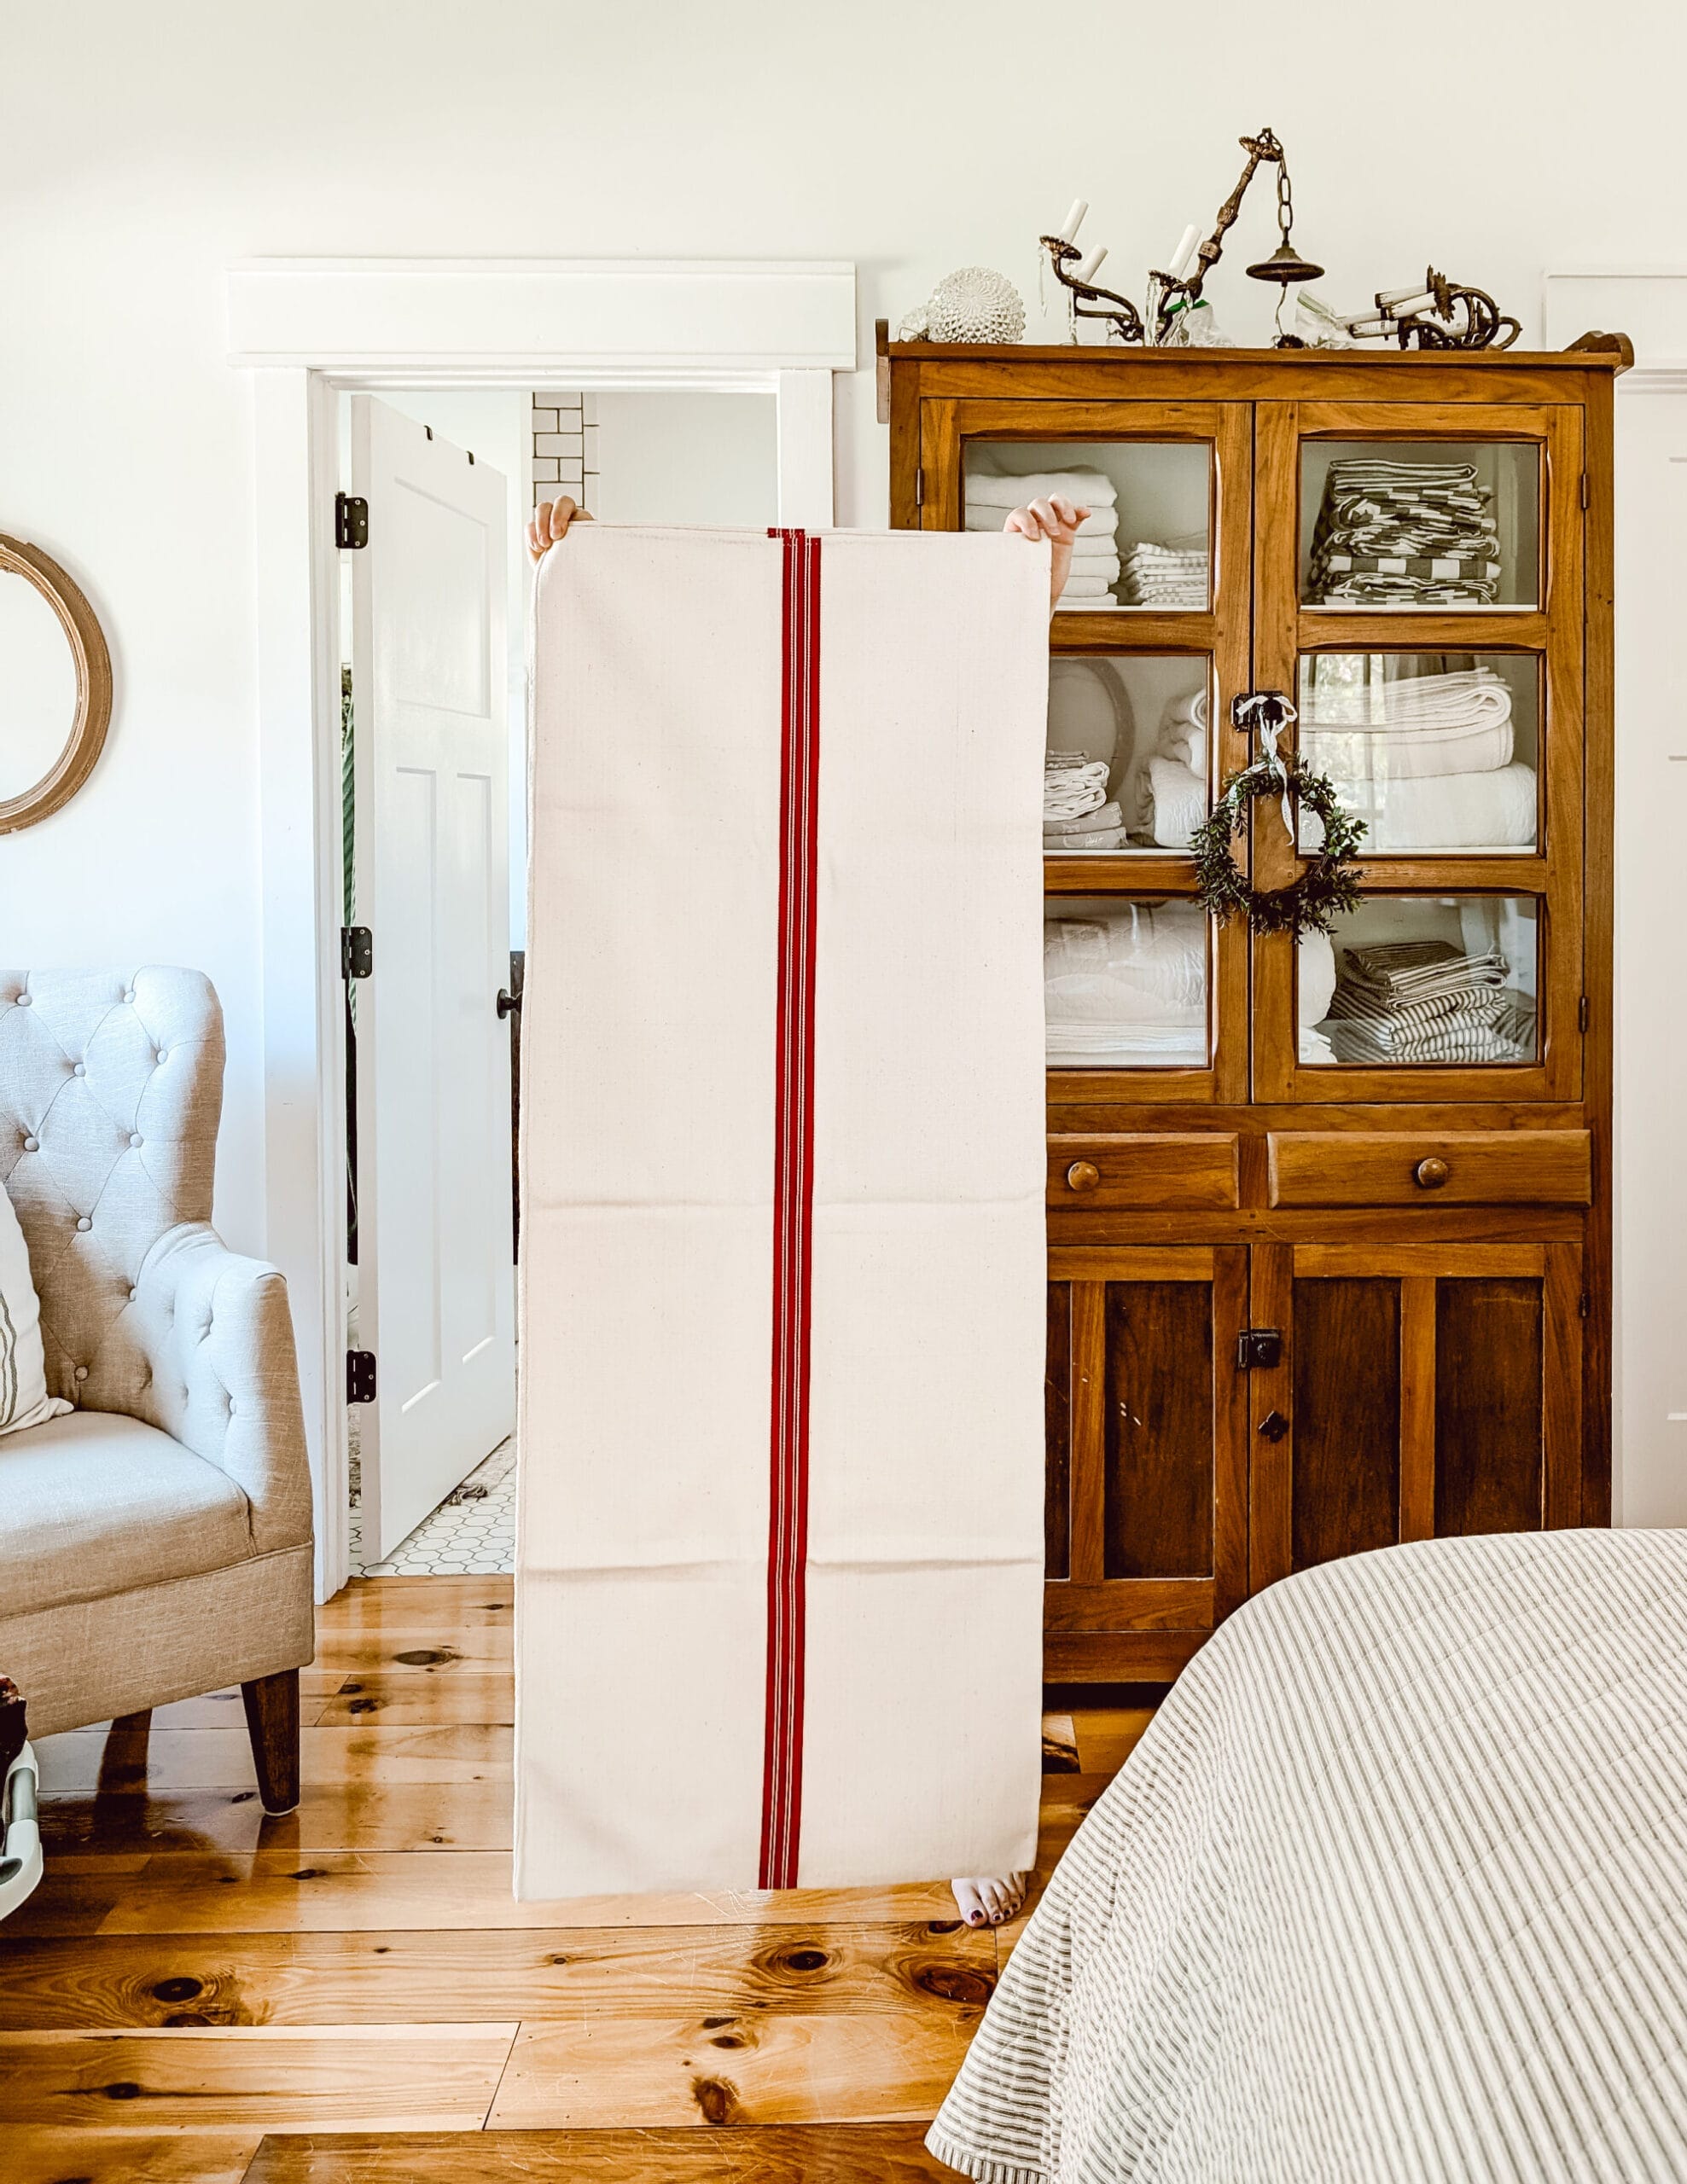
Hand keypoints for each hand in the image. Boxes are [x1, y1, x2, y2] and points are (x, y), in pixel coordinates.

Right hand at [527, 496, 593, 563]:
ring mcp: (547, 523)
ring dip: (541, 527)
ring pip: (541, 511)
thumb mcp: (585, 550)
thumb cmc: (582, 562)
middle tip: (554, 537)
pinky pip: (529, 528)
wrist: (570, 577)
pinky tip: (539, 549)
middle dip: (552, 518)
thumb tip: (583, 538)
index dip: (560, 515)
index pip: (566, 504)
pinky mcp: (535, 533)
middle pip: (553, 504)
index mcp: (577, 516)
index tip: (560, 533)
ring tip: (545, 545)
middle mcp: (562, 516)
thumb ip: (583, 540)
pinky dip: (532, 537)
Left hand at [1003, 494, 1090, 613]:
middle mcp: (1033, 524)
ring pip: (1056, 502)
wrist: (1043, 592)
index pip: (1019, 514)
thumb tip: (990, 575)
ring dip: (1063, 507)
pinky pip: (1074, 514)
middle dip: (1046, 515)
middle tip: (1053, 534)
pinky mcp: (1067, 530)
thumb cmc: (1025, 584)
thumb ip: (1010, 567)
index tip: (1033, 537)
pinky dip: (1080, 511)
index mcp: (1016, 531)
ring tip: (1068, 520)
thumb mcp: (1015, 574)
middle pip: (1039, 504)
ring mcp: (1051, 525)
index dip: (1026, 521)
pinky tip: (1086, 513)